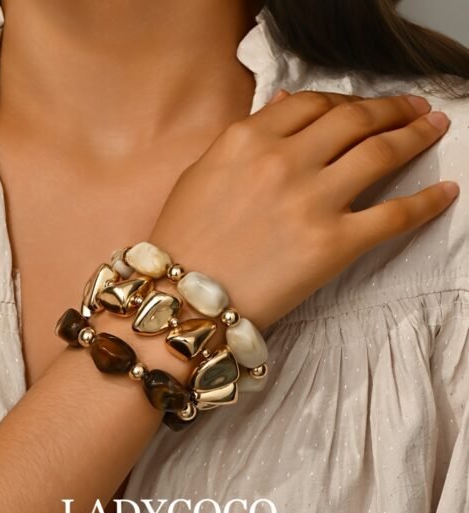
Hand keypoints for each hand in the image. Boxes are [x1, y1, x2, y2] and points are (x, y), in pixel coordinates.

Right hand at [149, 90, 458, 329]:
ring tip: (434, 130)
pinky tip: (446, 191)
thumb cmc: (183, 241)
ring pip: (381, 154)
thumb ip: (243, 138)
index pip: (311, 103)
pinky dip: (428, 201)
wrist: (182, 300)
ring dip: (416, 136)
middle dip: (390, 108)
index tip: (358, 107)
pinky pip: (395, 214)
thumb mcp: (200, 174)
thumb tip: (284, 108)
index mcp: (247, 140)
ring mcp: (311, 201)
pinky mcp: (333, 244)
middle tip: (412, 109)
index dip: (343, 100)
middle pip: (353, 119)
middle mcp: (283, 161)